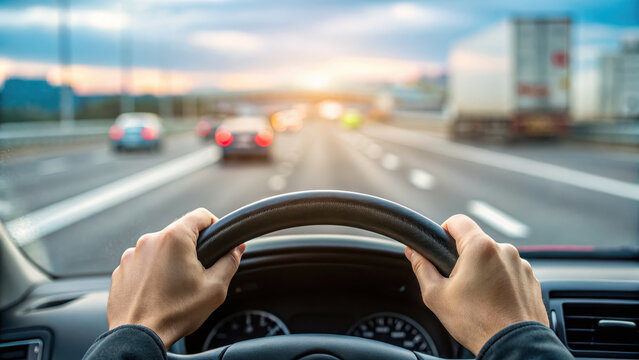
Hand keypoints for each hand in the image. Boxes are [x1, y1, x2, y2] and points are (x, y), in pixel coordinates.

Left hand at [107, 208, 244, 348]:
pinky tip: (159, 292)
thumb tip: (237, 248)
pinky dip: (152, 273)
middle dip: (191, 249)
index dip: (214, 225)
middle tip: (198, 274)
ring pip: (160, 249)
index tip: (217, 241)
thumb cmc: (175, 313)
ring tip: (175, 288)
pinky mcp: (121, 270)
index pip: (200, 215)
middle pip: (179, 233)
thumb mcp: (215, 288)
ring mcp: (132, 255)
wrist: (138, 336)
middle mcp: (150, 240)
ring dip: (170, 262)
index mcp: (174, 238)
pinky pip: (143, 263)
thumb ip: (230, 262)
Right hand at [405, 214, 547, 354]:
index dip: (444, 230)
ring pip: (494, 258)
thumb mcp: (437, 295)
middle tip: (456, 283)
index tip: (440, 246)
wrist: (514, 345)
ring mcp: (522, 265)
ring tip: (478, 297)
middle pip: (476, 242)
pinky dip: (501, 282)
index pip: (458, 221)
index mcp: (480, 248)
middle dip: (464, 257)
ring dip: (484, 270)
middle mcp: (505, 250)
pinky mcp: (531, 279)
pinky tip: (494, 302)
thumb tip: (413, 253)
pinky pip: (510, 272)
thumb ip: (422, 268)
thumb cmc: (476, 322)